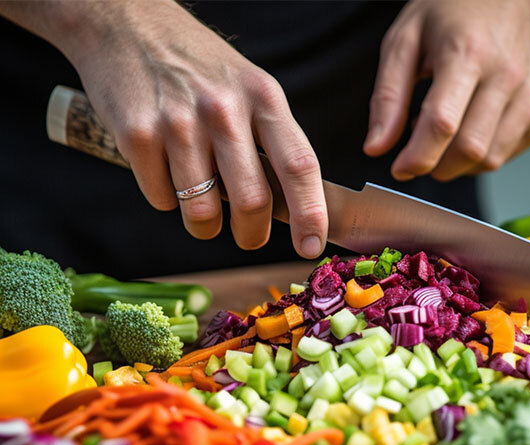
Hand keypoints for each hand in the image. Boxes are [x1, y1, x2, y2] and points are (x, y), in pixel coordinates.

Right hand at [57, 1, 326, 256]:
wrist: (127, 24)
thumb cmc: (198, 66)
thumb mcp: (249, 86)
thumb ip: (271, 139)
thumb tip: (290, 205)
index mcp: (263, 97)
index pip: (298, 164)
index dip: (310, 213)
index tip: (312, 246)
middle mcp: (224, 110)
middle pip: (252, 200)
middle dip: (252, 235)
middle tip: (249, 237)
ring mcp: (178, 123)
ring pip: (202, 211)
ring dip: (205, 225)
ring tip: (202, 206)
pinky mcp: (137, 135)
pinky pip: (161, 199)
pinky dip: (167, 199)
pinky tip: (165, 169)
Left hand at [364, 0, 529, 180]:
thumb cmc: (456, 11)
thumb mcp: (406, 40)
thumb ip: (387, 97)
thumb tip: (376, 147)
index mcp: (467, 53)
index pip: (442, 123)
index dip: (416, 157)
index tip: (399, 168)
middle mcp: (505, 76)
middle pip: (468, 149)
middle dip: (434, 165)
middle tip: (419, 147)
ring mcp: (529, 96)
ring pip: (489, 160)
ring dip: (457, 163)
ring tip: (443, 131)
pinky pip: (506, 155)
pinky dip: (480, 156)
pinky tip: (468, 130)